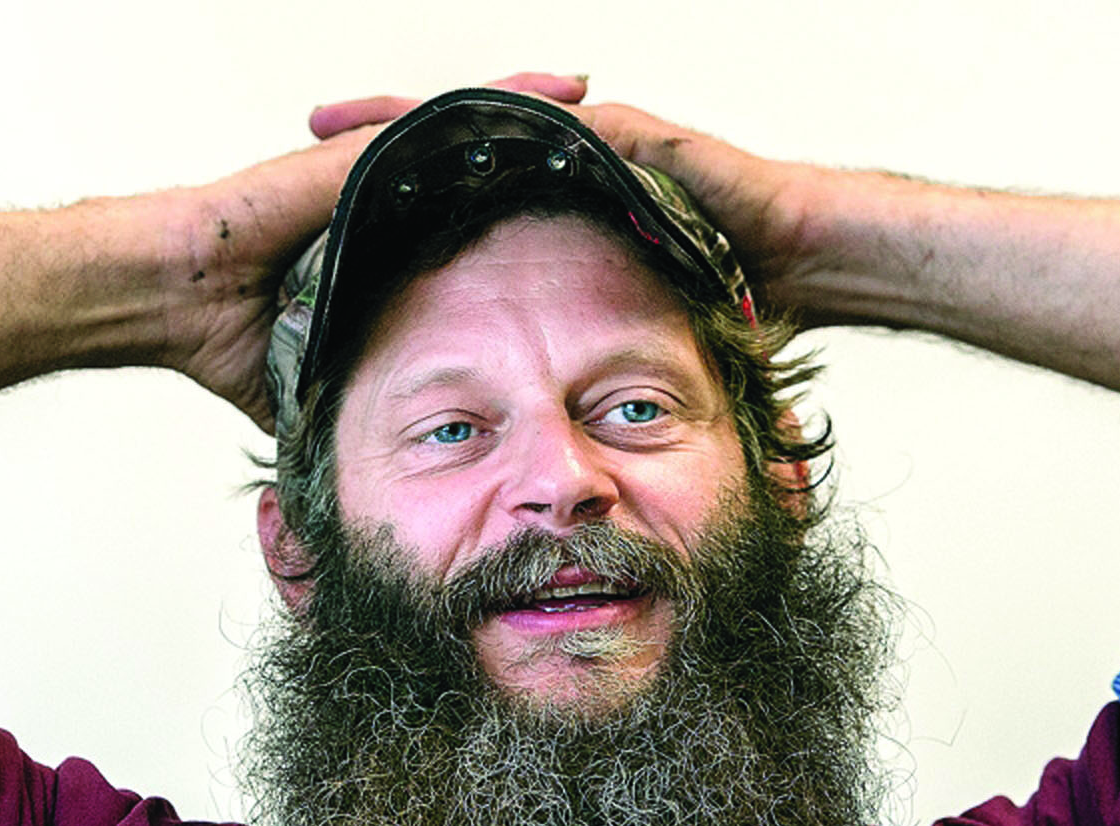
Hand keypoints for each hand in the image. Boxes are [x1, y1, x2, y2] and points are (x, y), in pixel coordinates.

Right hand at [168, 73, 589, 431]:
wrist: (171, 297)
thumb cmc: (226, 333)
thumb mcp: (322, 384)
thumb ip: (364, 405)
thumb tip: (391, 472)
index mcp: (385, 248)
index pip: (475, 224)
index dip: (534, 222)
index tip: (593, 225)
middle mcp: (387, 201)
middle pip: (489, 168)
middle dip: (556, 160)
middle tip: (626, 153)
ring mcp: (375, 174)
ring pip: (478, 132)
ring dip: (543, 116)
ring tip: (609, 108)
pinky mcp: (360, 160)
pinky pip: (444, 122)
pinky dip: (502, 103)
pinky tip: (555, 94)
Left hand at [307, 83, 836, 325]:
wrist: (805, 254)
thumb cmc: (724, 290)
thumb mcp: (622, 331)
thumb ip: (570, 354)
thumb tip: (518, 417)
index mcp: (551, 216)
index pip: (458, 190)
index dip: (394, 189)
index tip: (324, 195)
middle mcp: (568, 172)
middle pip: (461, 142)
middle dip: (387, 133)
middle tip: (314, 121)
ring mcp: (602, 148)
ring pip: (499, 121)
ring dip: (429, 114)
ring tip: (359, 113)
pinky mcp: (637, 140)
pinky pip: (562, 126)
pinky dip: (514, 119)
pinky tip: (462, 120)